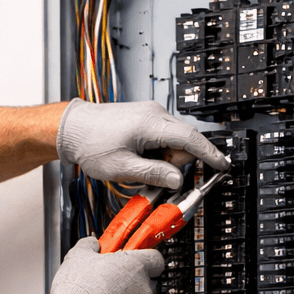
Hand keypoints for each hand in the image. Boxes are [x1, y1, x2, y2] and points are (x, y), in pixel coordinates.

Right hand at [35, 236, 163, 293]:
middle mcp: (143, 288)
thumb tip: (91, 244)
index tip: (132, 257)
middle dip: (126, 278)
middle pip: (142, 279)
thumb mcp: (78, 256)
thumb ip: (89, 245)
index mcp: (136, 265)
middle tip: (107, 276)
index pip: (155, 258)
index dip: (144, 257)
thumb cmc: (81, 291)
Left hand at [57, 98, 229, 189]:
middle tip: (152, 176)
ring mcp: (150, 114)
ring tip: (137, 166)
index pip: (191, 138)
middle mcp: (155, 114)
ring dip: (162, 159)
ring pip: (173, 142)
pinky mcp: (145, 118)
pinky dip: (156, 152)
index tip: (222, 165)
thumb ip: (153, 174)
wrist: (72, 128)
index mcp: (151, 123)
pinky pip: (162, 138)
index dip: (209, 153)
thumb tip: (177, 180)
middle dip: (174, 163)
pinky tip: (137, 158)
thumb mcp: (122, 167)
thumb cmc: (91, 143)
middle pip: (184, 142)